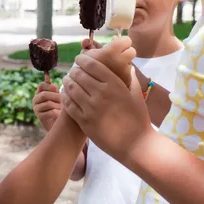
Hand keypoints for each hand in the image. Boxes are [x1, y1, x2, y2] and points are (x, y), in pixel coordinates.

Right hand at [32, 82, 60, 130]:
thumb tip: (47, 76)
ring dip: (58, 105)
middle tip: (64, 100)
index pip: (41, 85)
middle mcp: (35, 100)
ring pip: (48, 104)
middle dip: (56, 97)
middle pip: (44, 95)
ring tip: (64, 108)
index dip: (50, 86)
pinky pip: (51, 112)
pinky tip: (61, 114)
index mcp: (39, 92)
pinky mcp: (40, 117)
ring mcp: (36, 108)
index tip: (57, 89)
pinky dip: (58, 112)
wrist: (58, 123)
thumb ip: (53, 88)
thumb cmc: (58, 107)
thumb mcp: (56, 96)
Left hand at [61, 37, 150, 163]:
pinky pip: (69, 104)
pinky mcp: (84, 122)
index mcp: (114, 84)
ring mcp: (91, 108)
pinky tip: (66, 94)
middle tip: (73, 70)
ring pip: (71, 88)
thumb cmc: (139, 118)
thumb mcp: (136, 94)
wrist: (135, 145)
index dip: (82, 59)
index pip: (92, 65)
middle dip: (74, 70)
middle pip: (79, 74)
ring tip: (68, 80)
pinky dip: (65, 96)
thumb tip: (126, 65)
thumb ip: (130, 77)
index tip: (79, 59)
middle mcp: (100, 94)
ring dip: (67, 81)